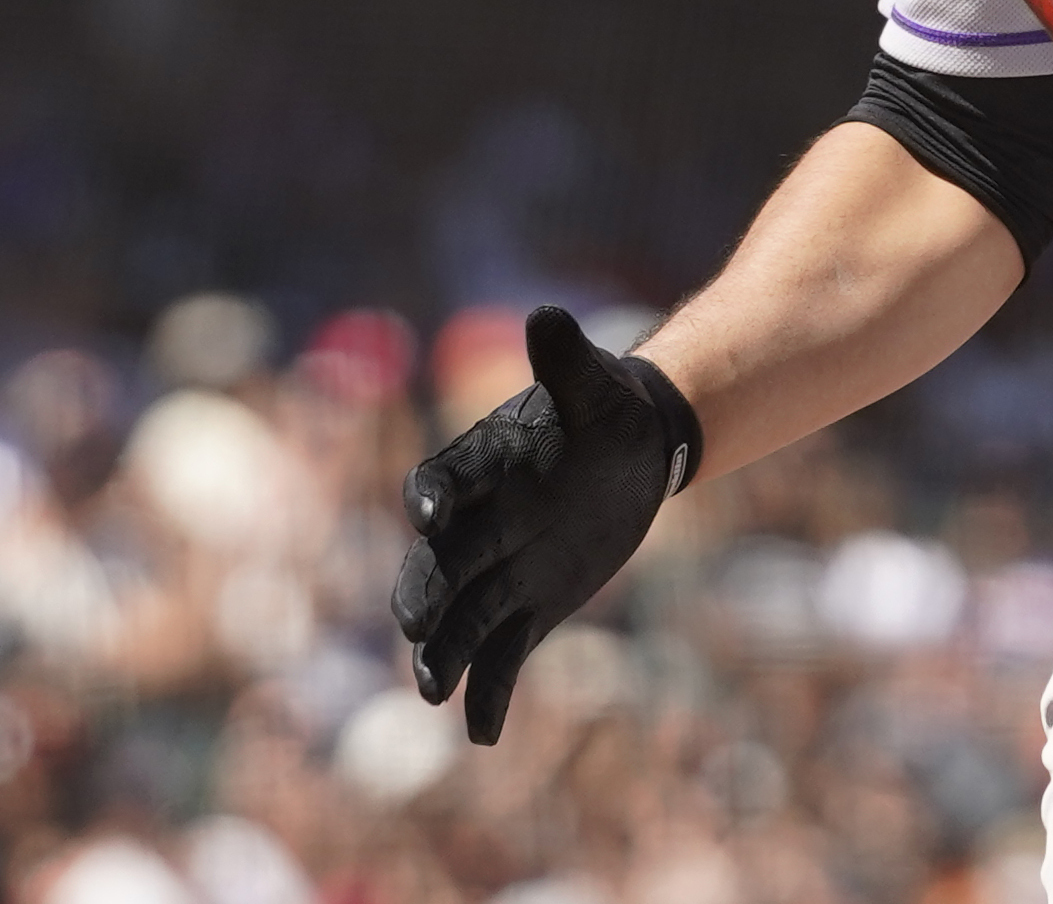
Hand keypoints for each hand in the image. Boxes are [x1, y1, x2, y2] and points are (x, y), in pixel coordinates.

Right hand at [390, 304, 699, 741]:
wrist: (635, 452)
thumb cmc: (607, 409)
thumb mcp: (597, 385)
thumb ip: (567, 359)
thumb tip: (548, 316)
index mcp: (481, 466)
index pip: (442, 482)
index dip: (433, 496)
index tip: (429, 513)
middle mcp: (476, 525)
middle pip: (437, 565)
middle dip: (425, 594)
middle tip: (417, 625)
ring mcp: (498, 574)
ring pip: (459, 621)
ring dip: (443, 654)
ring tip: (433, 689)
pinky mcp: (526, 612)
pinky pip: (499, 659)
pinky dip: (488, 696)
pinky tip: (483, 735)